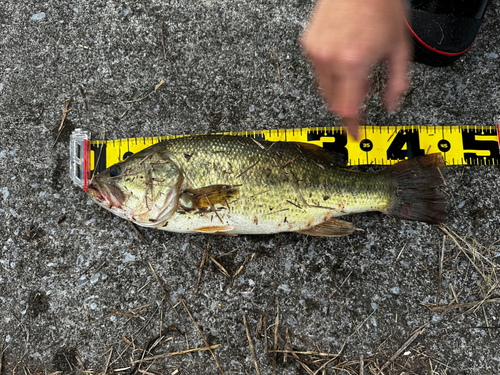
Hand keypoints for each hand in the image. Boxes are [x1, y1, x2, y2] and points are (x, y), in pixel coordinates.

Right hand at [301, 0, 410, 137]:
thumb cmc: (381, 6)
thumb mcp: (399, 47)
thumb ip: (397, 83)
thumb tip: (392, 106)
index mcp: (353, 62)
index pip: (347, 109)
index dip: (351, 126)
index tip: (354, 136)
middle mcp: (329, 59)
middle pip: (333, 102)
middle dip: (349, 104)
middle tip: (363, 91)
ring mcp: (315, 51)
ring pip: (324, 89)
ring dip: (339, 90)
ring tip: (356, 70)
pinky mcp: (308, 44)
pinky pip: (318, 71)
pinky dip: (330, 73)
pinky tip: (344, 58)